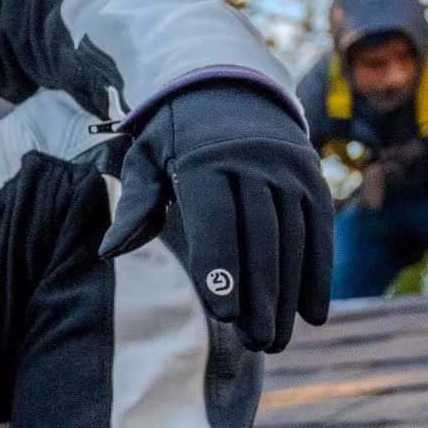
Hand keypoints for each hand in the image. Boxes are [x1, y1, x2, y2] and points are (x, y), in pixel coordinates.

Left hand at [99, 82, 333, 352]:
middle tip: (254, 343)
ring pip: (293, 239)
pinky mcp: (313, 178)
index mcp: (204, 157)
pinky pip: (319, 231)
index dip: (220, 266)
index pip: (215, 219)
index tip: (222, 314)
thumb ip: (136, 205)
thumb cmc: (175, 135)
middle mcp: (252, 160)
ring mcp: (288, 168)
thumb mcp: (147, 158)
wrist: (228, 85)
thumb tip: (108, 253)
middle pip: (259, 237)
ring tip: (274, 340)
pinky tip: (313, 316)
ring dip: (288, 294)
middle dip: (258, 294)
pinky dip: (319, 274)